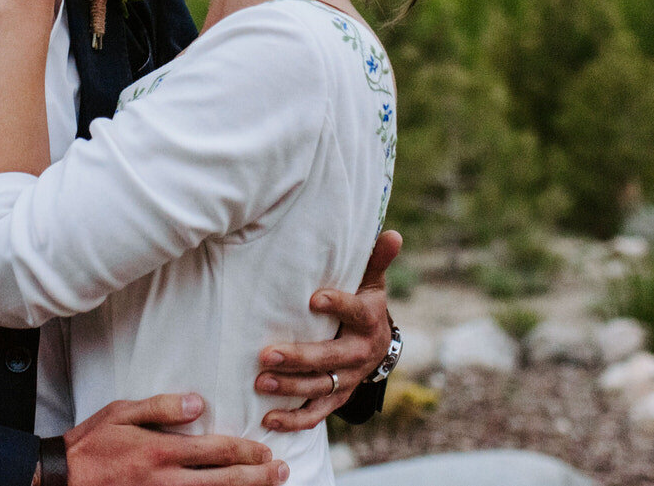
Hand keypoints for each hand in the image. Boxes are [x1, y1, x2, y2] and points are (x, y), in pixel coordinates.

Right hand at [64, 393, 287, 485]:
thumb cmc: (92, 443)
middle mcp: (166, 480)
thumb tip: (197, 403)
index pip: (215, 451)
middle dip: (258, 477)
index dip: (245, 451)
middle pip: (224, 482)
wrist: (62, 479)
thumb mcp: (121, 412)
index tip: (264, 451)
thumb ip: (161, 406)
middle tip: (283, 472)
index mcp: (160, 451)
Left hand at [256, 229, 401, 429]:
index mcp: (368, 320)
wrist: (379, 346)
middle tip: (268, 354)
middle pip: (331, 358)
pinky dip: (294, 419)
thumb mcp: (371, 282)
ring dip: (291, 388)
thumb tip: (392, 233)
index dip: (337, 305)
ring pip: (321, 387)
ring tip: (261, 382)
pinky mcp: (338, 397)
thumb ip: (376, 260)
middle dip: (300, 357)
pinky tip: (269, 419)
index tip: (313, 298)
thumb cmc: (365, 304)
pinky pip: (317, 413)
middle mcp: (360, 353)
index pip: (354, 312)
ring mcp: (349, 378)